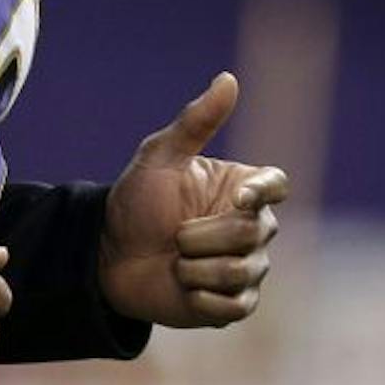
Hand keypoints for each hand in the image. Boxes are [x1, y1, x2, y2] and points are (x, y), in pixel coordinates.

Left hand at [99, 72, 288, 327]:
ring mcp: (248, 267)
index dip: (261, 193)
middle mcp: (254, 228)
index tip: (238, 198)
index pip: (276, 185)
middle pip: (255, 233)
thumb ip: (195, 123)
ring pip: (241, 270)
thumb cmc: (134, 202)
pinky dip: (198, 295)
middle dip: (202, 235)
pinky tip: (181, 285)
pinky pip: (232, 303)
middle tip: (174, 234)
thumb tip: (228, 79)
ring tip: (174, 259)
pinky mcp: (234, 304)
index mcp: (241, 189)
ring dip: (194, 265)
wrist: (107, 255)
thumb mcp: (157, 158)